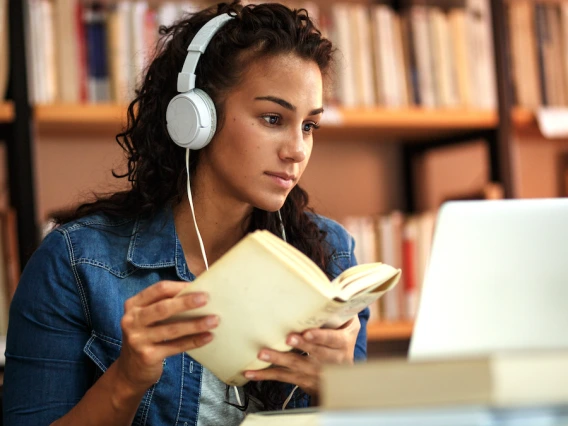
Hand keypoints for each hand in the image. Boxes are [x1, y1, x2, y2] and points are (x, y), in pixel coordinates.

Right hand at [116, 281, 218, 393]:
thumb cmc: (147, 336)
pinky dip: (193, 341)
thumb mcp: (148, 318)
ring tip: (214, 320)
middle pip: (163, 308)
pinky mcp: (147, 356)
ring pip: (172, 329)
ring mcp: (137, 339)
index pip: (159, 290)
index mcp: (133, 304)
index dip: (179, 287)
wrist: (130, 370)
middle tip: (207, 299)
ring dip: (195, 324)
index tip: (199, 286)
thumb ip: (165, 305)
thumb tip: (198, 294)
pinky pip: (175, 346)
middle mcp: (131, 320)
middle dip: (186, 302)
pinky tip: (208, 337)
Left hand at [243, 315, 359, 397]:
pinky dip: (266, 375)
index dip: (320, 337)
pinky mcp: (304, 381)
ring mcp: (317, 373)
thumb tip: (329, 290)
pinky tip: (252, 373)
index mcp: (343, 343)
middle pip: (315, 353)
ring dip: (279, 360)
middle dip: (300, 346)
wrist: (346, 377)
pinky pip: (284, 378)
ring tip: (263, 354)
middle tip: (287, 338)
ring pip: (297, 366)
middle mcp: (332, 360)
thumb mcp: (349, 326)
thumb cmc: (342, 340)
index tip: (307, 333)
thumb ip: (341, 310)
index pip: (332, 340)